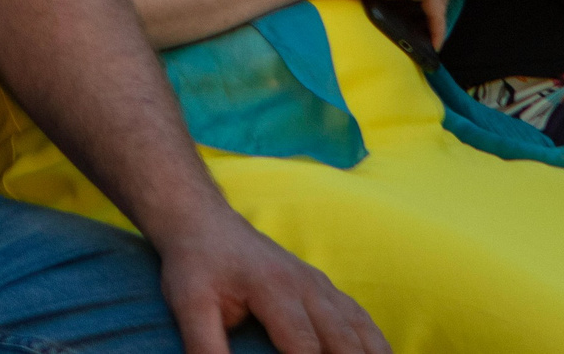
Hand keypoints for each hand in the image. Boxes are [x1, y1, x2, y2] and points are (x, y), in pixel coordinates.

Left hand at [162, 208, 388, 353]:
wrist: (205, 221)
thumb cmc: (196, 264)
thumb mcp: (189, 304)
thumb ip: (206, 345)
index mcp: (274, 288)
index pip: (305, 345)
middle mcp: (306, 285)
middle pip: (343, 341)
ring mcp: (319, 284)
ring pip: (359, 328)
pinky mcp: (324, 287)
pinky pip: (359, 317)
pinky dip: (374, 342)